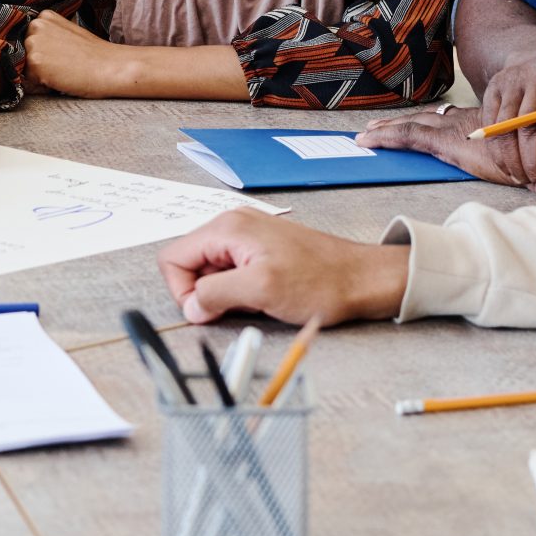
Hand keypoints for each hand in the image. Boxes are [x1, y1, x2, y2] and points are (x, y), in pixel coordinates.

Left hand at [20, 11, 127, 97]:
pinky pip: (28, 82)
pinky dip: (41, 86)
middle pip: (23, 54)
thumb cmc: (93, 55)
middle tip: (64, 64)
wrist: (111, 67)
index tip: (62, 55)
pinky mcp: (34, 62)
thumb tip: (25, 52)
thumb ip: (47, 37)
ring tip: (62, 71)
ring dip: (38, 75)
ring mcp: (33, 43)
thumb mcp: (68, 35)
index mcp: (44, 17)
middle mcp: (35, 25)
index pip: (27, 41)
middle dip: (38, 64)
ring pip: (24, 68)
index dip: (43, 53)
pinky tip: (61, 78)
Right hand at [157, 212, 409, 327]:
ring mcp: (247, 236)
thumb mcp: (261, 291)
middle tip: (237, 306)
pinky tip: (264, 296)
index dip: (182, 291)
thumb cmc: (323, 281)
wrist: (363, 278)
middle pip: (190, 264)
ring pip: (211, 271)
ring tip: (256, 300)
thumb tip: (191, 307)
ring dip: (225, 293)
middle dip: (206, 293)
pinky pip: (232, 272)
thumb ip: (215, 294)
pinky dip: (241, 290)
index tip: (207, 310)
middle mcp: (233, 225)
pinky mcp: (261, 249)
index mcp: (227, 228)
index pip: (173, 258)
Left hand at [357, 104, 525, 186]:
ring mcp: (454, 130)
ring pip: (410, 125)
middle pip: (424, 120)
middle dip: (399, 123)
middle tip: (376, 126)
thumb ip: (527, 169)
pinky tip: (368, 140)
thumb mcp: (531, 161)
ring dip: (386, 130)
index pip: (446, 121)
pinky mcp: (448, 142)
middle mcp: (464, 123)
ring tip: (365, 135)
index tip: (412, 123)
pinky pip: (408, 135)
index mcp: (481, 124)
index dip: (426, 121)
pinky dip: (385, 137)